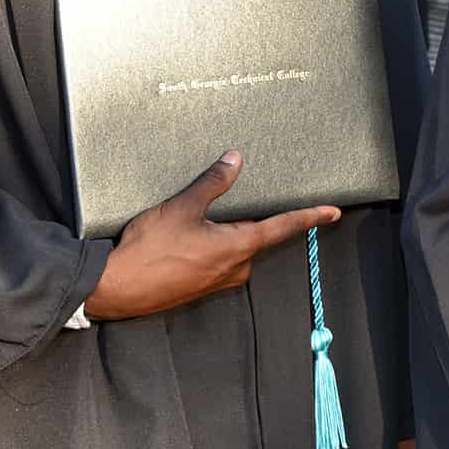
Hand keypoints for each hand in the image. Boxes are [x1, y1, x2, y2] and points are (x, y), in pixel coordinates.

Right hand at [82, 150, 339, 321]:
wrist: (114, 288)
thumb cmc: (149, 249)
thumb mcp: (183, 208)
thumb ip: (213, 183)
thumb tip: (235, 159)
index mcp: (238, 247)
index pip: (283, 228)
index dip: (309, 217)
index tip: (333, 212)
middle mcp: (236, 268)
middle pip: (257, 236)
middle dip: (253, 218)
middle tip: (244, 197)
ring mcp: (218, 281)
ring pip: (236, 248)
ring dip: (229, 231)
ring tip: (206, 216)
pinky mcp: (201, 287)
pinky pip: (219, 260)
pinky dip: (215, 244)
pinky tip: (192, 236)